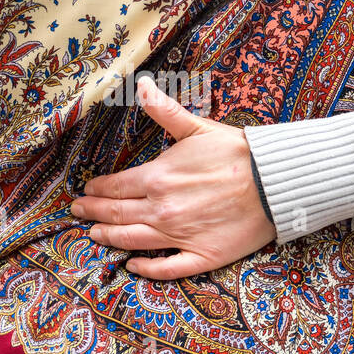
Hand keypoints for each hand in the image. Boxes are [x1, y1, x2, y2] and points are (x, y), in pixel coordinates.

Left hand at [70, 77, 275, 279]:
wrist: (275, 182)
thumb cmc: (238, 154)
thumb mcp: (198, 128)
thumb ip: (164, 110)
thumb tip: (142, 84)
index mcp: (157, 178)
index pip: (113, 187)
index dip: (96, 189)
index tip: (86, 189)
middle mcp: (161, 210)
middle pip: (115, 214)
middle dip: (92, 212)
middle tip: (78, 212)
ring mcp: (180, 236)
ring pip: (132, 241)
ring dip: (108, 237)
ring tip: (94, 235)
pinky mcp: (201, 255)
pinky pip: (166, 268)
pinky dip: (146, 269)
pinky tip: (132, 266)